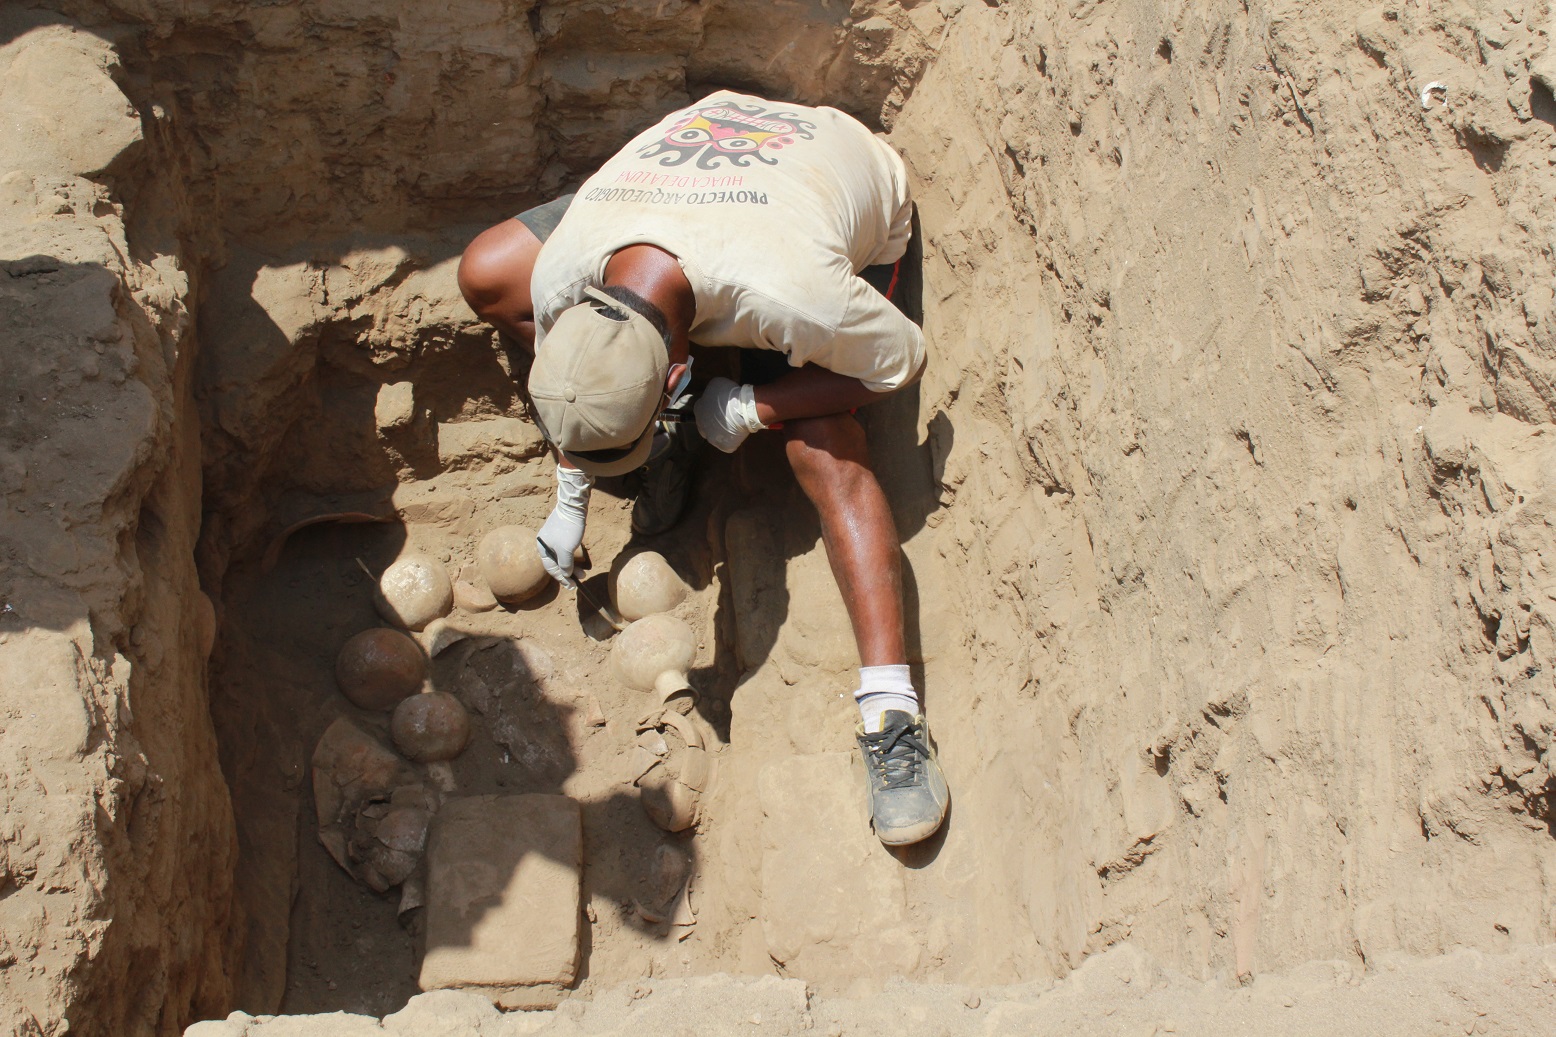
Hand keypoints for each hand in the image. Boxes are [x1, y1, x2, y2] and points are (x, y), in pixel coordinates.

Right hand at [536, 464, 592, 587]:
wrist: (574, 506)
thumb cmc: (568, 528)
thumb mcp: (566, 550)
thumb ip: (565, 564)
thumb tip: (565, 574)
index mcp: (542, 548)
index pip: (551, 568)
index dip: (561, 579)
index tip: (572, 586)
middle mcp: (545, 543)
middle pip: (556, 564)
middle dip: (568, 574)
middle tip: (579, 582)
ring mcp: (553, 538)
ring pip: (562, 557)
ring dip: (572, 567)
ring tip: (584, 573)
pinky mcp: (561, 533)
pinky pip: (565, 550)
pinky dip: (572, 557)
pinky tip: (579, 561)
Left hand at [694, 377, 765, 452]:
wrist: (743, 409)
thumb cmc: (729, 394)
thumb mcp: (715, 385)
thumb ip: (710, 392)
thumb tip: (713, 396)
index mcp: (698, 410)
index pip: (701, 408)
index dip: (711, 406)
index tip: (719, 405)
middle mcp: (702, 426)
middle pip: (706, 424)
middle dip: (713, 420)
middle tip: (725, 415)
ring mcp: (712, 438)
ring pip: (715, 435)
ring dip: (721, 430)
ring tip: (732, 424)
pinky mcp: (724, 446)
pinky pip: (727, 443)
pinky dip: (731, 438)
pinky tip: (737, 432)